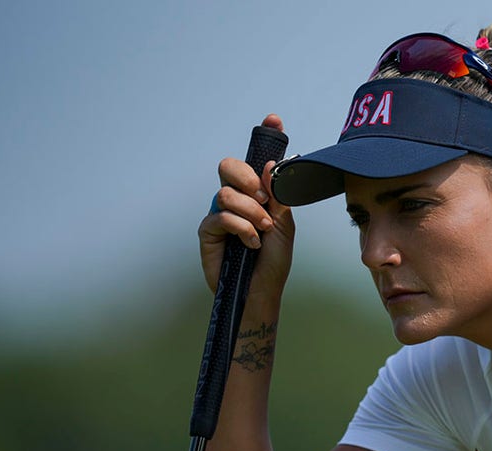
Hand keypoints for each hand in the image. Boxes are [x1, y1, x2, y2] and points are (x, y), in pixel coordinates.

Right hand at [199, 114, 295, 295]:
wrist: (263, 290)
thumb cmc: (274, 260)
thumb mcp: (284, 225)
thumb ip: (278, 196)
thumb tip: (271, 166)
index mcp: (255, 194)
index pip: (255, 161)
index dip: (265, 138)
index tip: (274, 118)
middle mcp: (234, 200)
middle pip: (227, 166)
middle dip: (246, 179)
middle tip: (262, 199)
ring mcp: (219, 214)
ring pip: (225, 193)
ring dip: (250, 213)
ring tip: (263, 231)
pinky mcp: (207, 232)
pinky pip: (219, 216)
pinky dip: (241, 229)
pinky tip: (251, 244)